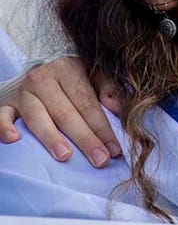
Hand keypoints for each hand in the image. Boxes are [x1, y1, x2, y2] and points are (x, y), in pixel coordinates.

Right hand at [0, 56, 123, 167]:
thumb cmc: (71, 75)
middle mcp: (43, 80)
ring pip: (37, 118)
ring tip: (65, 155)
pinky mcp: (6, 103)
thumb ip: (108, 88)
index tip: (114, 150)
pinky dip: (4, 127)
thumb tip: (119, 109)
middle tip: (99, 160)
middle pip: (66, 114)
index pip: (88, 104)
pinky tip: (14, 140)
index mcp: (67, 71)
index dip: (102, 128)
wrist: (38, 64)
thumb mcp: (93, 73)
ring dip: (51, 138)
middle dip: (85, 139)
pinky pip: (2, 115)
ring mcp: (22, 92)